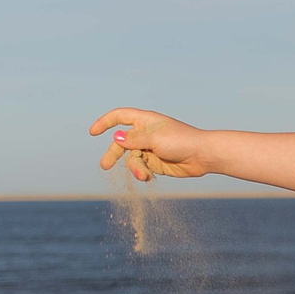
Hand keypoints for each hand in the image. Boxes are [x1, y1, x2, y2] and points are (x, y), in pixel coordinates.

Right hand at [88, 107, 210, 180]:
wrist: (201, 156)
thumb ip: (134, 140)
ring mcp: (150, 148)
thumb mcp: (154, 139)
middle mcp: (145, 133)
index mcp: (145, 121)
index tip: (93, 132)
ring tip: (142, 175)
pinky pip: (141, 168)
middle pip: (121, 142)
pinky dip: (142, 173)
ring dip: (135, 168)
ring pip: (132, 158)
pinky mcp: (155, 162)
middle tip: (104, 166)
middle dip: (113, 154)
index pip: (120, 117)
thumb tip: (116, 138)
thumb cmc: (181, 141)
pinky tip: (148, 177)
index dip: (105, 122)